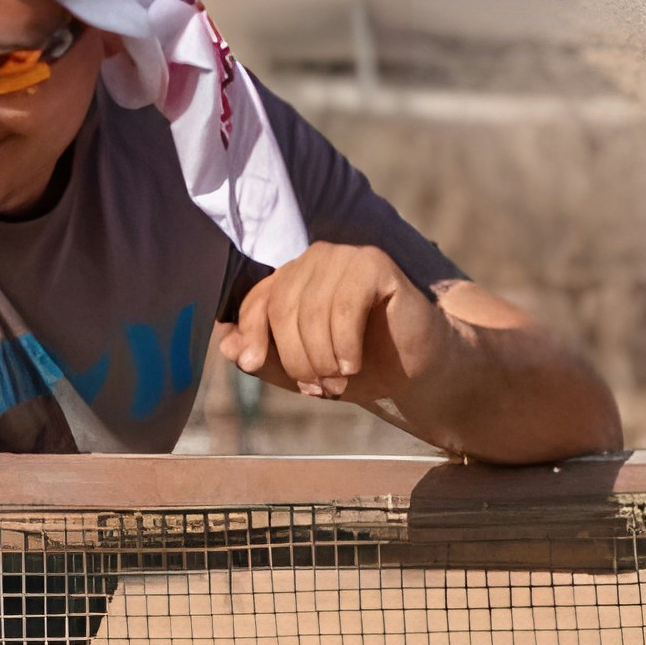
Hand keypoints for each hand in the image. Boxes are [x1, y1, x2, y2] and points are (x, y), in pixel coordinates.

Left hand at [221, 243, 454, 412]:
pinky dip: (345, 343)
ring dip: (322, 357)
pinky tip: (354, 364)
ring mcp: (345, 257)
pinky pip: (343, 305)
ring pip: (312, 310)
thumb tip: (228, 347)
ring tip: (340, 379)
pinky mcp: (374, 263)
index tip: (254, 365)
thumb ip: (266, 358)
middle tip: (317, 388)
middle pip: (282, 308)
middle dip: (296, 358)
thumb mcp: (304, 370)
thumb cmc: (360, 367)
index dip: (253, 336)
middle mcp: (315, 260)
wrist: (417, 371)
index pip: (256, 302)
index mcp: (293, 279)